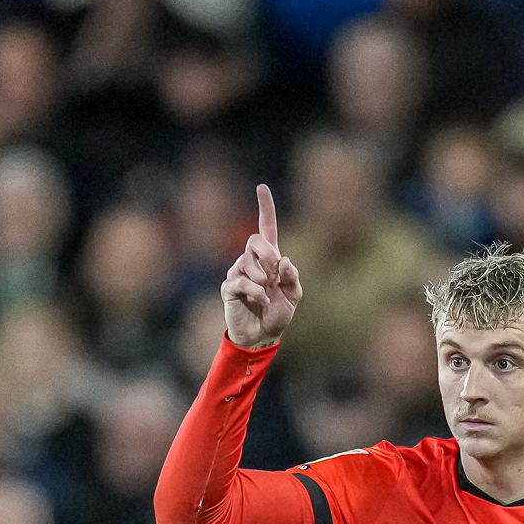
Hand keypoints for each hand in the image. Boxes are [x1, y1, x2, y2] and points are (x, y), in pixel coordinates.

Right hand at [221, 184, 302, 349]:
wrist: (262, 336)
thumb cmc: (278, 314)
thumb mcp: (294, 296)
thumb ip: (292, 277)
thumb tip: (284, 260)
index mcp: (269, 260)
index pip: (266, 228)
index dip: (265, 208)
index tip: (261, 187)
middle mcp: (251, 261)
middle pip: (254, 240)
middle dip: (267, 254)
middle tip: (273, 274)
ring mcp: (238, 273)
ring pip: (247, 261)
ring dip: (262, 279)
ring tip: (265, 294)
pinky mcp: (229, 287)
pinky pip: (241, 280)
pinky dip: (255, 291)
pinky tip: (260, 300)